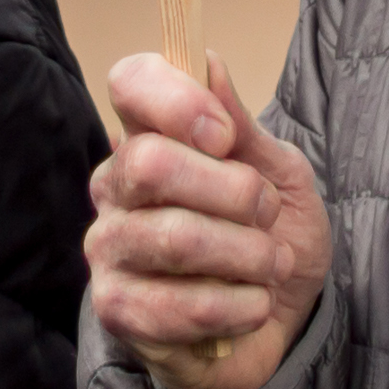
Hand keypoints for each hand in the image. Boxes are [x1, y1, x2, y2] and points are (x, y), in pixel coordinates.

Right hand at [85, 52, 329, 388]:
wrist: (280, 323)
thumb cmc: (273, 237)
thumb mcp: (281, 176)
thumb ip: (245, 129)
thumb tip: (210, 65)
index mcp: (152, 136)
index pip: (131, 84)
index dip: (177, 100)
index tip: (224, 136)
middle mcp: (115, 187)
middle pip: (151, 162)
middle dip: (235, 192)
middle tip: (268, 215)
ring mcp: (108, 249)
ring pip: (175, 238)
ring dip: (247, 256)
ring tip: (272, 265)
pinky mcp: (116, 311)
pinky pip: (178, 306)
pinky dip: (238, 307)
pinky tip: (252, 306)